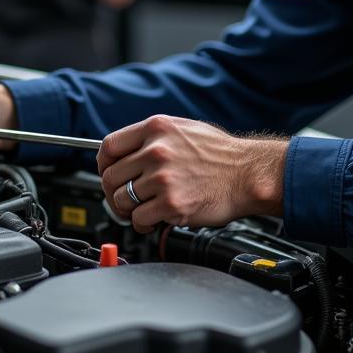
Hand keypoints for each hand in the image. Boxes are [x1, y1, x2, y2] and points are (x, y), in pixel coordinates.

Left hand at [97, 114, 286, 232]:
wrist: (248, 174)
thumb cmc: (221, 154)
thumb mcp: (183, 130)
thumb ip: (152, 138)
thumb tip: (124, 153)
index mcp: (157, 128)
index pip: (109, 146)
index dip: (103, 164)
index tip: (108, 174)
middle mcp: (157, 150)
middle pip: (110, 176)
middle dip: (114, 192)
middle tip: (125, 199)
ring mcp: (163, 178)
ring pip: (122, 200)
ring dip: (130, 210)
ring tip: (146, 208)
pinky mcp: (172, 204)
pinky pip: (139, 219)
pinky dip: (144, 224)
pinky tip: (157, 219)